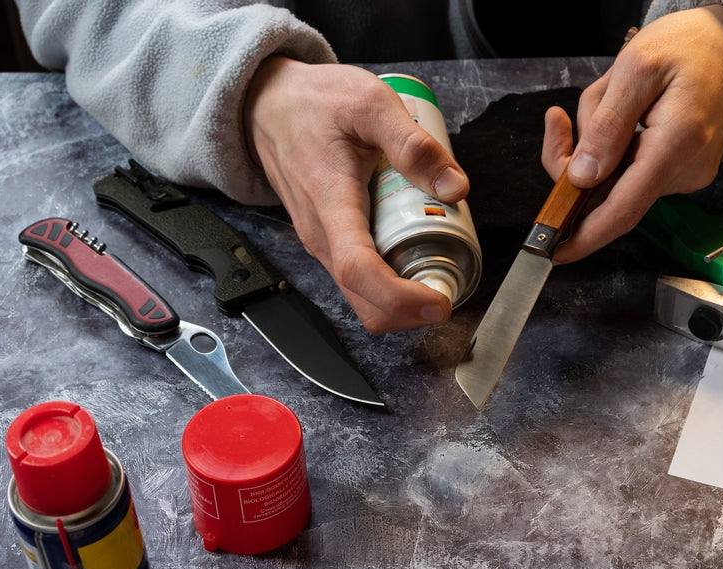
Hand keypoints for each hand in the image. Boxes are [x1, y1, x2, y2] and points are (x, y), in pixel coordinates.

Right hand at [243, 57, 469, 332]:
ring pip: (361, 296)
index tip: (438, 303)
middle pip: (363, 299)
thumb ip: (413, 144)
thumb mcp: (370, 104)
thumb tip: (455, 188)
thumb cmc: (314, 103)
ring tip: (438, 273)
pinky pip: (359, 280)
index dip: (401, 298)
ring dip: (402, 299)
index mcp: (330, 201)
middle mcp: (321, 234)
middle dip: (410, 311)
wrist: (267, 106)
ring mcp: (321, 243)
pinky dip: (390, 284)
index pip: (359, 269)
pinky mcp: (328, 243)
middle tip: (450, 292)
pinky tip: (415, 258)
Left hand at [541, 6, 722, 263]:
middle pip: (609, 192)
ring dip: (597, 144)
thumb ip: (606, 125)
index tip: (554, 251)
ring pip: (614, 178)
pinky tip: (626, 110)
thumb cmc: (690, 47)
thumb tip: (581, 177)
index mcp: (677, 144)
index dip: (585, 236)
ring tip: (613, 95)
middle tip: (559, 120)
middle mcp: (686, 170)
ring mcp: (686, 175)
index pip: (624, 209)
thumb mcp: (636, 69)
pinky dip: (613, 145)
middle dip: (575, 161)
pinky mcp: (680, 172)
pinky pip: (629, 170)